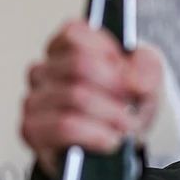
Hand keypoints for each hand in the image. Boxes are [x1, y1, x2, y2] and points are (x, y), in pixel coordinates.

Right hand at [20, 19, 162, 176]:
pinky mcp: (32, 130)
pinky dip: (95, 133)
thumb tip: (135, 81)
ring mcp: (34, 99)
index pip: (75, 33)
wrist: (117, 147)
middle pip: (79, 64)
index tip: (125, 70)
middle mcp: (44, 70)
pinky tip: (109, 140)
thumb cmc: (125, 106)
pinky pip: (65, 126)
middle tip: (131, 103)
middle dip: (114, 86)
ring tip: (125, 126)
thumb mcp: (146, 78)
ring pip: (75, 96)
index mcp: (66, 48)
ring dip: (110, 114)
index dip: (107, 52)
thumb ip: (146, 68)